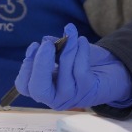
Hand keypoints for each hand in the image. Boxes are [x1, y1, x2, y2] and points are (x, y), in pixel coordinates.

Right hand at [14, 23, 131, 109]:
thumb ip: (51, 49)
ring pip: (64, 72)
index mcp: (43, 89)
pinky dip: (81, 50)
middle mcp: (54, 98)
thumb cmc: (79, 62)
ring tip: (70, 33)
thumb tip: (46, 41)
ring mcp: (71, 97)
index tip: (34, 46)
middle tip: (46, 45)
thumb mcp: (61, 54)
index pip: (24, 86)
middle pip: (38, 89)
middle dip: (40, 64)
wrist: (107, 71)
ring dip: (67, 48)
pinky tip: (81, 40)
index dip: (25, 67)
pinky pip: (81, 68)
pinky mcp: (88, 90)